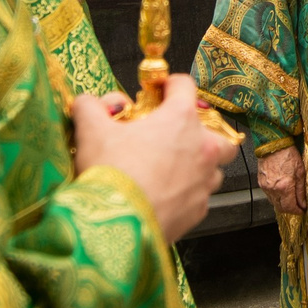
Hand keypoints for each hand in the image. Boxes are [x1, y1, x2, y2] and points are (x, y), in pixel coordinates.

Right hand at [69, 75, 229, 239]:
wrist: (118, 223)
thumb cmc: (112, 173)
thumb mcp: (92, 130)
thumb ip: (90, 107)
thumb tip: (88, 103)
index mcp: (180, 119)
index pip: (185, 86)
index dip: (170, 84)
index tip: (160, 89)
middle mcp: (202, 148)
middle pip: (219, 131)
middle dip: (203, 130)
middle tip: (177, 135)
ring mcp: (203, 181)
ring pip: (213, 167)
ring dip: (197, 164)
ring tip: (170, 167)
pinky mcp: (198, 210)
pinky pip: (200, 196)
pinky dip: (187, 193)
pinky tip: (165, 194)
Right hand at [256, 143, 307, 214]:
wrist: (273, 144)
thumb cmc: (288, 154)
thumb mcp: (300, 171)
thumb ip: (301, 190)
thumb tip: (303, 203)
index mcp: (284, 186)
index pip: (290, 207)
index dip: (297, 211)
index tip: (302, 211)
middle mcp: (273, 189)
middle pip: (281, 208)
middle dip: (290, 210)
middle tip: (297, 208)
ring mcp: (265, 187)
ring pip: (274, 203)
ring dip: (283, 204)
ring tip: (291, 200)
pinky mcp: (261, 183)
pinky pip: (269, 196)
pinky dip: (276, 197)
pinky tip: (282, 193)